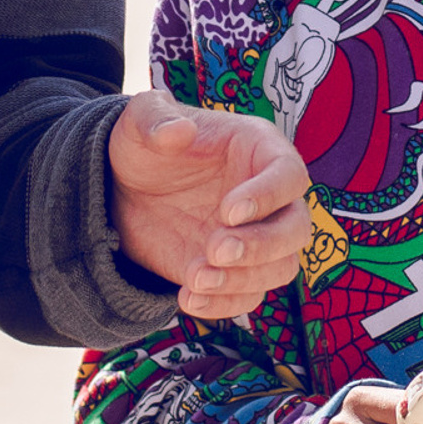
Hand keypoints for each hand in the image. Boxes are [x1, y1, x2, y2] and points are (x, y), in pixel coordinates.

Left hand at [109, 90, 311, 318]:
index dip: (268, 195)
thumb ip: (156, 118)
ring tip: (195, 279)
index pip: (289, 174)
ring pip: (280, 268)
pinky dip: (224, 305)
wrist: (125, 192)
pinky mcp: (235, 271)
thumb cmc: (145, 146)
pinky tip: (188, 297)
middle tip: (214, 250)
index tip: (228, 211)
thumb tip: (179, 131)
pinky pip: (248, 297)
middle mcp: (268, 197)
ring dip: (243, 280)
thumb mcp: (140, 121)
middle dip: (262, 246)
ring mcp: (255, 237)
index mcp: (259, 151)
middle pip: (297, 228)